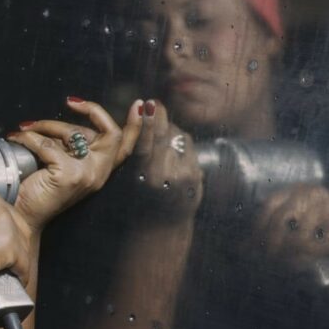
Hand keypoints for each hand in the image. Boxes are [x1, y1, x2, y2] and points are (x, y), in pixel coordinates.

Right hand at [0, 188, 33, 284]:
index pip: (6, 212)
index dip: (5, 230)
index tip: (0, 243)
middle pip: (20, 226)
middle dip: (16, 245)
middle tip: (7, 261)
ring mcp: (7, 225)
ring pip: (24, 246)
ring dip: (19, 260)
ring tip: (10, 273)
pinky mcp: (10, 246)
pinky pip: (24, 264)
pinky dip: (21, 275)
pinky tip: (15, 280)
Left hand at [6, 97, 142, 231]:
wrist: (22, 216)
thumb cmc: (38, 189)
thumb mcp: (63, 163)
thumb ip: (71, 146)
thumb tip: (64, 122)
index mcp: (100, 171)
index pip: (125, 147)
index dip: (135, 125)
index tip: (138, 104)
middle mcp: (98, 173)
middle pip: (110, 133)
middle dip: (90, 111)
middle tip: (70, 102)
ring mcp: (85, 175)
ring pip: (74, 133)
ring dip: (47, 124)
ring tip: (27, 128)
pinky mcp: (68, 175)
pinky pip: (46, 144)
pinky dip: (28, 137)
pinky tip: (17, 138)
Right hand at [128, 100, 202, 220]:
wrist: (163, 225)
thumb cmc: (141, 198)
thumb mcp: (133, 177)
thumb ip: (138, 152)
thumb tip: (144, 118)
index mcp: (143, 175)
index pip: (145, 143)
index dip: (145, 122)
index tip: (143, 104)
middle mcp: (163, 175)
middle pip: (163, 135)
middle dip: (158, 116)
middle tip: (153, 103)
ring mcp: (182, 175)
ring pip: (177, 137)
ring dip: (169, 130)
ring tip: (160, 137)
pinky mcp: (195, 175)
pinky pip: (188, 147)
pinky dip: (181, 143)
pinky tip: (174, 150)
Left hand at [253, 184, 328, 272]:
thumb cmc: (321, 238)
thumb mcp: (291, 233)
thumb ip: (268, 237)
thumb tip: (241, 249)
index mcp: (295, 190)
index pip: (268, 205)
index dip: (257, 227)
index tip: (251, 246)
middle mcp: (309, 191)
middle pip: (279, 219)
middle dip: (271, 242)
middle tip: (270, 258)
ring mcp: (327, 204)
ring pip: (296, 236)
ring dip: (291, 254)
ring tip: (293, 262)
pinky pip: (315, 245)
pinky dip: (308, 256)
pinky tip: (309, 260)